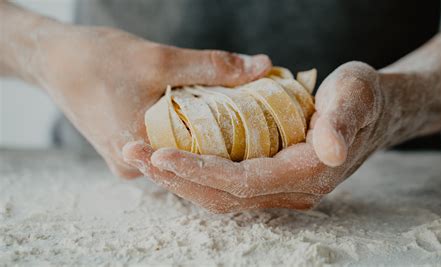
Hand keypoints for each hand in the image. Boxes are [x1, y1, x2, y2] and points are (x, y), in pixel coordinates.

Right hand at [38, 26, 270, 177]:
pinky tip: (208, 113)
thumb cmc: (98, 58)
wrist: (54, 59)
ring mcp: (131, 160)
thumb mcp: (161, 60)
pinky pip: (167, 144)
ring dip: (207, 131)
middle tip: (260, 116)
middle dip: (227, 137)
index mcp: (139, 153)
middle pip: (193, 157)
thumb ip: (214, 66)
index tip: (269, 126)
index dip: (240, 142)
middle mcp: (135, 167)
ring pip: (181, 150)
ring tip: (239, 113)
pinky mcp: (129, 149)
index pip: (203, 159)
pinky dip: (187, 129)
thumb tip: (263, 66)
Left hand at [123, 62, 387, 212]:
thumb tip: (330, 150)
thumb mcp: (357, 96)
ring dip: (180, 179)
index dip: (200, 172)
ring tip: (142, 159)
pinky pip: (228, 185)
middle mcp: (293, 190)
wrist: (375, 109)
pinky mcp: (273, 178)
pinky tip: (173, 159)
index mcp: (308, 173)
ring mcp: (282, 188)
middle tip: (135, 155)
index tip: (160, 155)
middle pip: (224, 196)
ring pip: (222, 196)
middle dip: (177, 179)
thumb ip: (343, 121)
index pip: (243, 182)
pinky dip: (197, 175)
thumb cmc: (364, 96)